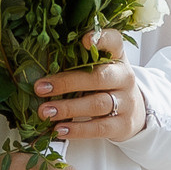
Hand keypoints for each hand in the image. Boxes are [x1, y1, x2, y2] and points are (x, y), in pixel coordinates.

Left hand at [31, 34, 148, 146]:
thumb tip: (37, 61)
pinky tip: (59, 129)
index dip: (101, 39)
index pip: (114, 42)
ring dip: (68, 108)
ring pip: (97, 104)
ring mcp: (126, 102)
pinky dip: (78, 130)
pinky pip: (99, 128)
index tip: (83, 40)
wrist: (133, 112)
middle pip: (98, 78)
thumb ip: (79, 61)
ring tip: (45, 111)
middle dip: (67, 83)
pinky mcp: (123, 125)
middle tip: (40, 88)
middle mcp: (124, 77)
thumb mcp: (99, 68)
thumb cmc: (106, 85)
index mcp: (117, 57)